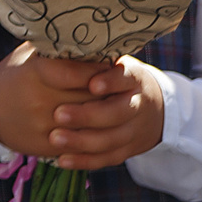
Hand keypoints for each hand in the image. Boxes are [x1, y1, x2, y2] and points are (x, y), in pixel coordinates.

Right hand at [0, 43, 120, 157]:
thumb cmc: (13, 78)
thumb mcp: (26, 57)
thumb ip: (53, 49)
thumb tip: (85, 34)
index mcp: (33, 74)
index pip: (78, 72)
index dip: (100, 69)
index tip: (114, 64)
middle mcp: (39, 100)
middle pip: (90, 97)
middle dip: (111, 91)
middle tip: (125, 84)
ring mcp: (44, 126)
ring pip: (91, 123)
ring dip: (109, 115)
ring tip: (119, 104)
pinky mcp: (49, 146)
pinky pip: (83, 143)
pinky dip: (97, 134)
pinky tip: (106, 125)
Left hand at [46, 54, 167, 170]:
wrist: (148, 103)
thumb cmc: (110, 74)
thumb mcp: (105, 60)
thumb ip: (84, 56)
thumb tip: (52, 40)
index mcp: (131, 76)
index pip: (124, 77)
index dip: (110, 81)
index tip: (92, 84)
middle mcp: (137, 103)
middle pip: (118, 112)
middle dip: (89, 115)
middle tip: (58, 114)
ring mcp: (134, 129)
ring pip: (111, 139)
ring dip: (82, 141)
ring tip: (54, 138)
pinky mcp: (128, 149)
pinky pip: (108, 158)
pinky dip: (85, 160)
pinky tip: (62, 160)